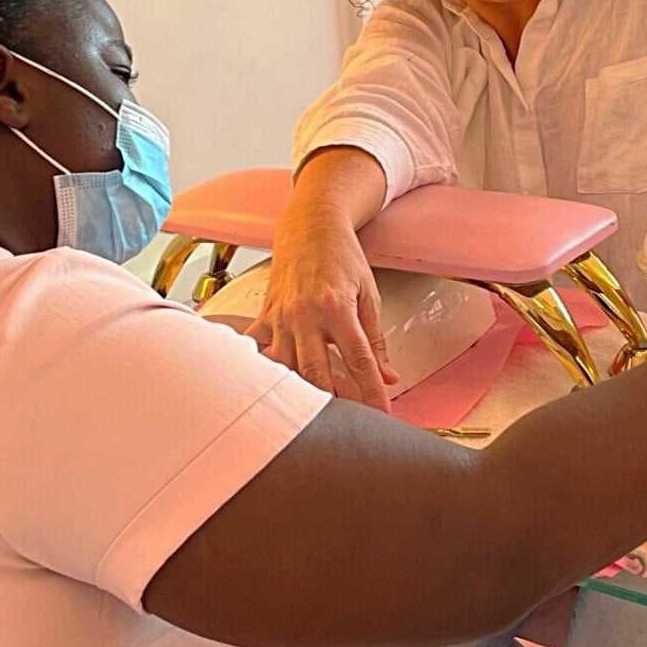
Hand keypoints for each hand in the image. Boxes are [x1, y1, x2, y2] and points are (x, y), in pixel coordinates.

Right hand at [246, 202, 397, 411]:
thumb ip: (376, 338)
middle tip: (348, 421)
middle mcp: (305, 313)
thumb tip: (388, 376)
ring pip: (284, 367)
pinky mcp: (266, 315)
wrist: (310, 226)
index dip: (372, 392)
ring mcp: (281, 316)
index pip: (359, 361)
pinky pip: (258, 350)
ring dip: (299, 390)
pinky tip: (271, 385)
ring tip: (313, 411)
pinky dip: (263, 368)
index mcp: (337, 307)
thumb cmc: (341, 255)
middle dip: (333, 401)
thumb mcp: (368, 293)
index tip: (382, 413)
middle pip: (317, 372)